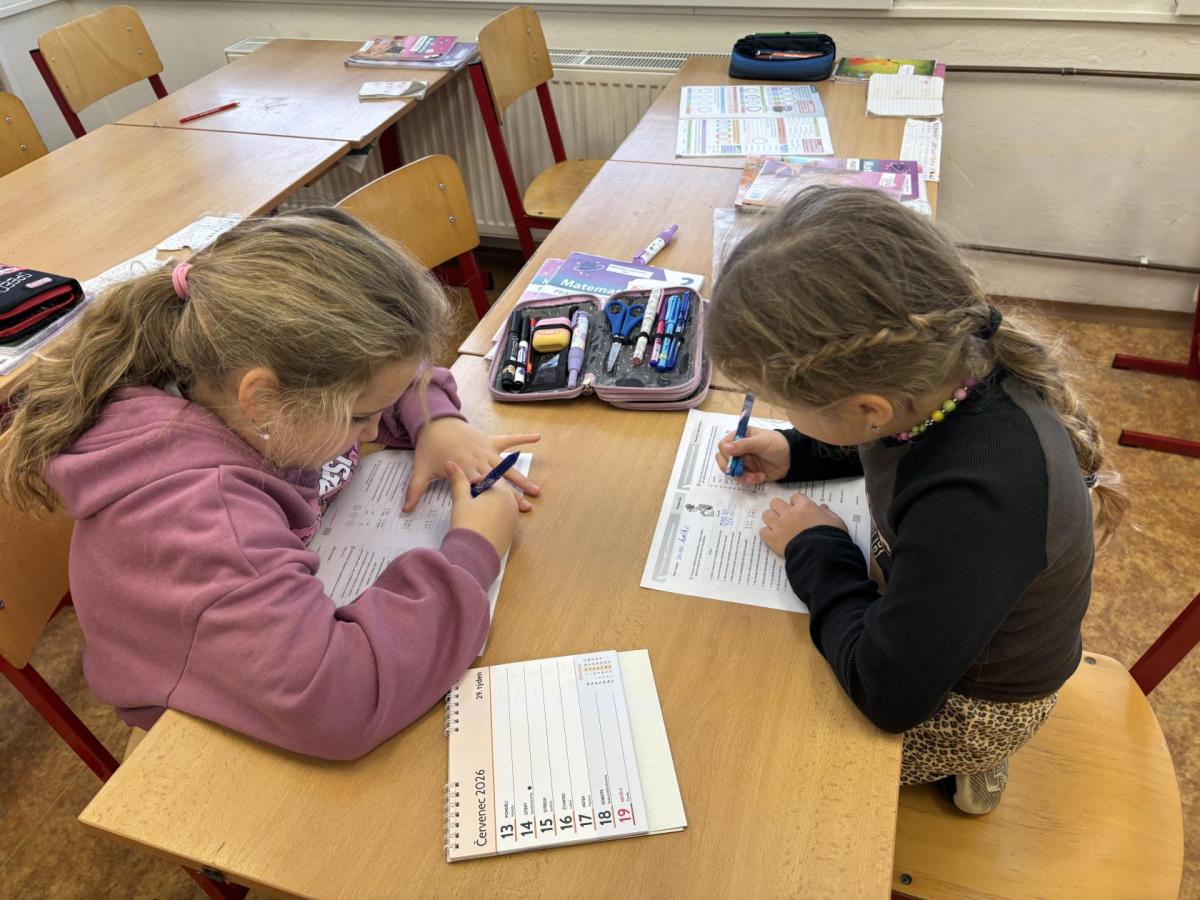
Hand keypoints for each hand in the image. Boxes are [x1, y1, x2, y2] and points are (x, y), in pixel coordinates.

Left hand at [405, 417, 540, 512]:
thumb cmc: (429, 448)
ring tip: (537, 490)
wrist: (434, 422)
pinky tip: (538, 438)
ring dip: (522, 478)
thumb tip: (405, 510)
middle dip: (514, 494)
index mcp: (465, 469)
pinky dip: (523, 438)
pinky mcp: (490, 441)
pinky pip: (509, 440)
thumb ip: (414, 491)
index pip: (481, 488)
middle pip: (499, 481)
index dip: (493, 499)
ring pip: (507, 467)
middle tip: (527, 507)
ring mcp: (486, 450)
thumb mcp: (421, 470)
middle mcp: (479, 460)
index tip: (505, 511)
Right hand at [446, 462, 520, 556]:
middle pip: (498, 491)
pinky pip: (503, 518)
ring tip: (474, 516)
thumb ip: (458, 479)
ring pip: (501, 505)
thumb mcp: (460, 500)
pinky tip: (481, 525)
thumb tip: (450, 463)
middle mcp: (511, 503)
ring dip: (489, 506)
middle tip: (469, 505)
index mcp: (501, 491)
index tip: (467, 490)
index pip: (490, 477)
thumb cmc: (467, 526)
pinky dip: (494, 518)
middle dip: (484, 494)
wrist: (474, 556)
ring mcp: (514, 518)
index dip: (476, 482)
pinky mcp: (512, 531)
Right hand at [716, 427, 790, 485]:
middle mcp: (738, 449)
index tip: (732, 459)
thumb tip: (725, 448)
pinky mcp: (748, 472)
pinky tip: (761, 477)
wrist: (792, 459)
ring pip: (731, 471)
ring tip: (755, 477)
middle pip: (722, 459)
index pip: (723, 444)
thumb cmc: (777, 444)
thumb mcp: (761, 442)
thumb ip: (743, 445)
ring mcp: (743, 462)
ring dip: (741, 476)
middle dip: (729, 467)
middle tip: (737, 472)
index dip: (725, 453)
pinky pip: (741, 479)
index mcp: (740, 437)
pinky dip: (750, 480)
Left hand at [760, 493, 847, 556]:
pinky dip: (767, 534)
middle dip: (779, 508)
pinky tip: (774, 538)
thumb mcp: (836, 521)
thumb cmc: (831, 537)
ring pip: (766, 515)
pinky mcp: (773, 539)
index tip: (799, 510)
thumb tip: (822, 507)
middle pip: (775, 502)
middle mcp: (789, 513)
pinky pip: (763, 532)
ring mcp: (779, 525)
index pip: (795, 497)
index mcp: (805, 506)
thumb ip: (827, 512)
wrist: (821, 554)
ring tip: (777, 527)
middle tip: (785, 517)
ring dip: (771, 520)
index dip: (796, 503)